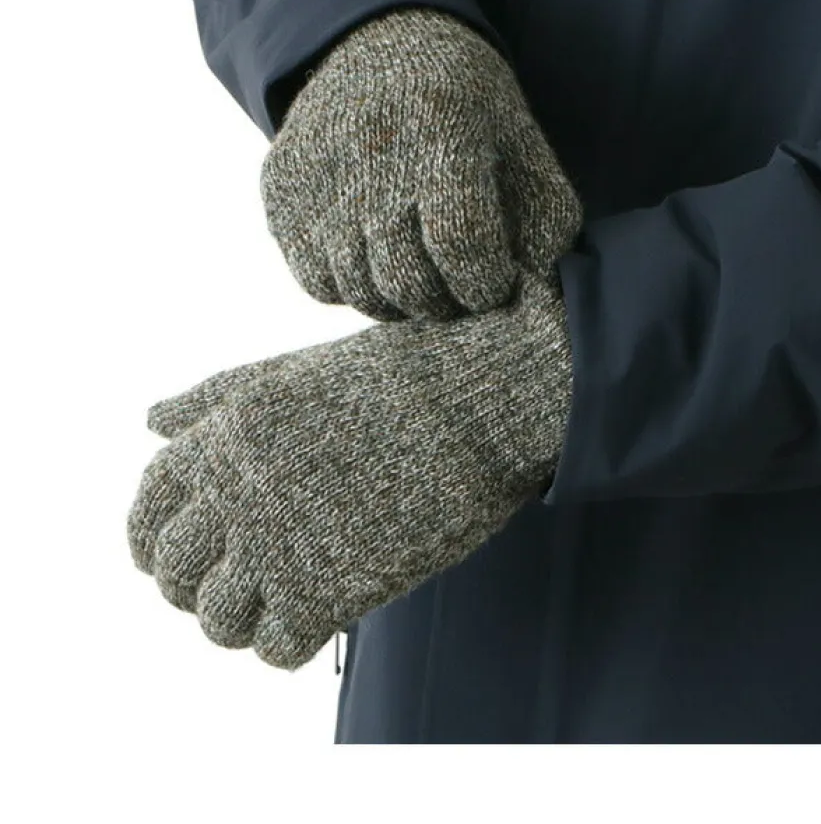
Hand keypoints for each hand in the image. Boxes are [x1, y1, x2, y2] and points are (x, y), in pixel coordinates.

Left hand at [127, 275, 571, 668]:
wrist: (472, 403)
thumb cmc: (390, 378)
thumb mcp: (288, 371)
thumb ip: (213, 398)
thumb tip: (149, 420)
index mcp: (220, 439)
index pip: (149, 509)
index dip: (153, 540)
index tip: (176, 554)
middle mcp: (233, 495)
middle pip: (172, 574)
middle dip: (193, 587)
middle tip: (234, 585)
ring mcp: (277, 547)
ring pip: (216, 621)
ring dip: (239, 621)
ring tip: (274, 604)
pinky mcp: (328, 592)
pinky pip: (274, 649)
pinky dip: (287, 642)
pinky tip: (316, 616)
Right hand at [261, 8, 581, 320]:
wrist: (374, 42)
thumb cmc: (463, 104)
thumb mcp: (521, 140)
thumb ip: (546, 216)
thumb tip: (535, 287)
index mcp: (441, 127)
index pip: (462, 242)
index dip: (485, 284)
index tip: (494, 284)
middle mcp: (369, 151)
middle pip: (408, 281)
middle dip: (446, 303)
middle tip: (460, 288)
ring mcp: (316, 173)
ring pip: (361, 291)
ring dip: (400, 301)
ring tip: (422, 273)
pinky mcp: (280, 191)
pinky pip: (317, 282)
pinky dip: (352, 287)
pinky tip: (376, 255)